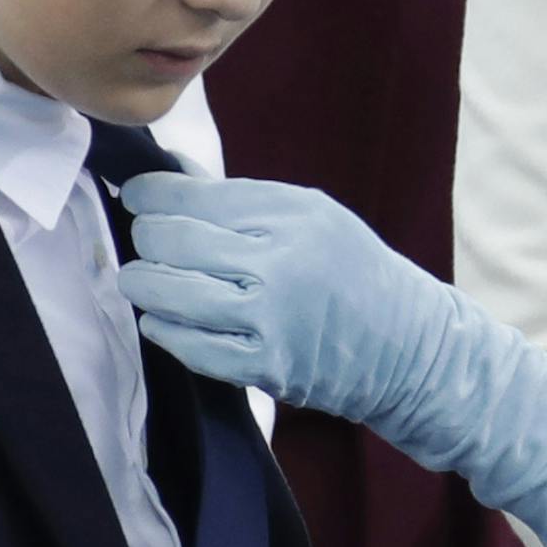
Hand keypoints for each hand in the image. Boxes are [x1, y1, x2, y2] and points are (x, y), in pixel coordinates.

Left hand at [118, 173, 546, 546]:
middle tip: (141, 240)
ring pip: (169, 292)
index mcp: (293, 214)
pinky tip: (162, 320)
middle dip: (144, 238)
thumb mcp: (315, 216)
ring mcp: (270, 317)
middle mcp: (279, 260)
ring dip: (142, 284)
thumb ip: (246, 201)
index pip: (195, 196)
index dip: (151, 195)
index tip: (135, 195)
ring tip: (139, 281)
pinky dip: (165, 330)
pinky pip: (189, 346)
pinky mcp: (265, 365)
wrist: (411, 346)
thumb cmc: (357, 273)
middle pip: (173, 240)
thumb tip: (173, 180)